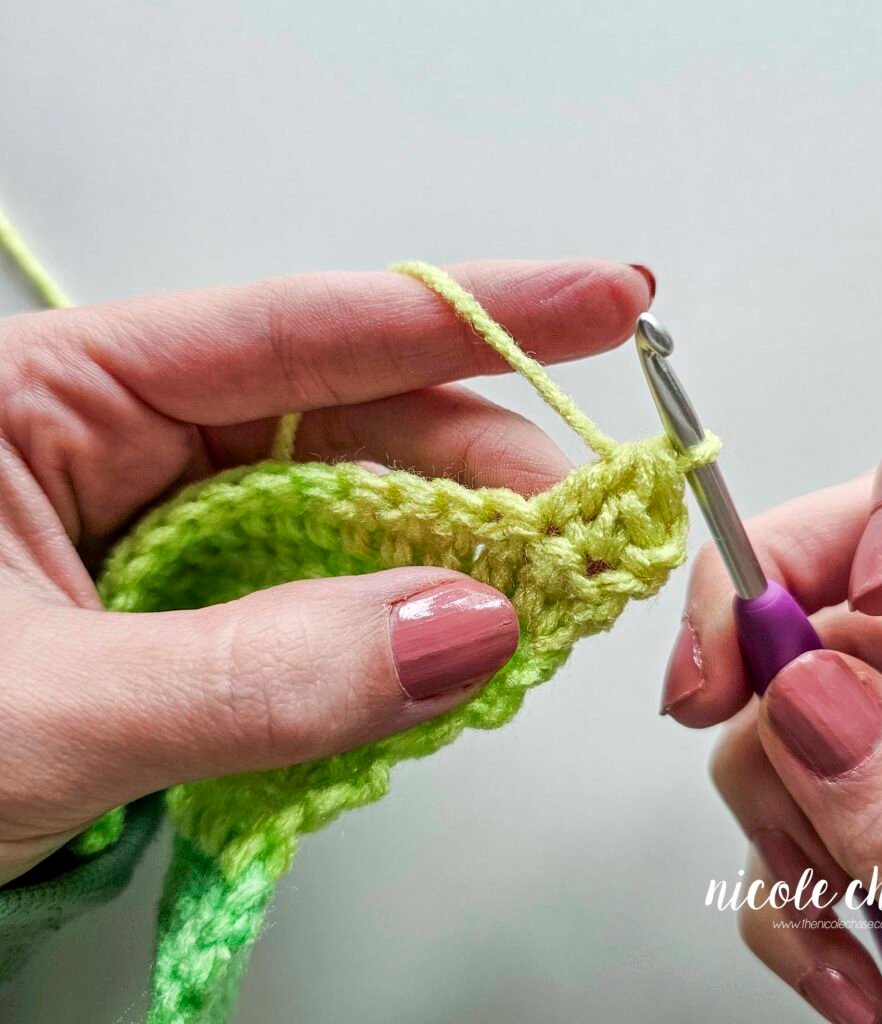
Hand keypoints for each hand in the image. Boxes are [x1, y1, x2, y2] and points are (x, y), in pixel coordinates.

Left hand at [0, 259, 652, 883]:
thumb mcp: (42, 713)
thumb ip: (260, 676)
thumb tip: (465, 625)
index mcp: (53, 398)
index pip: (297, 330)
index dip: (467, 316)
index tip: (606, 300)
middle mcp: (117, 445)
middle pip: (347, 424)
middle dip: (481, 470)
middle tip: (585, 527)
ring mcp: (160, 529)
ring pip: (346, 514)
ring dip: (451, 556)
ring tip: (541, 594)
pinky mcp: (185, 611)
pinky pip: (319, 595)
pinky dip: (395, 627)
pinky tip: (452, 645)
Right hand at [662, 414, 881, 1022]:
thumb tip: (805, 696)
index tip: (861, 585)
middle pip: (862, 573)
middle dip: (766, 633)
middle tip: (705, 694)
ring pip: (801, 688)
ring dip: (772, 794)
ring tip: (825, 913)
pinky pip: (794, 784)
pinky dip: (781, 870)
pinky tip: (832, 952)